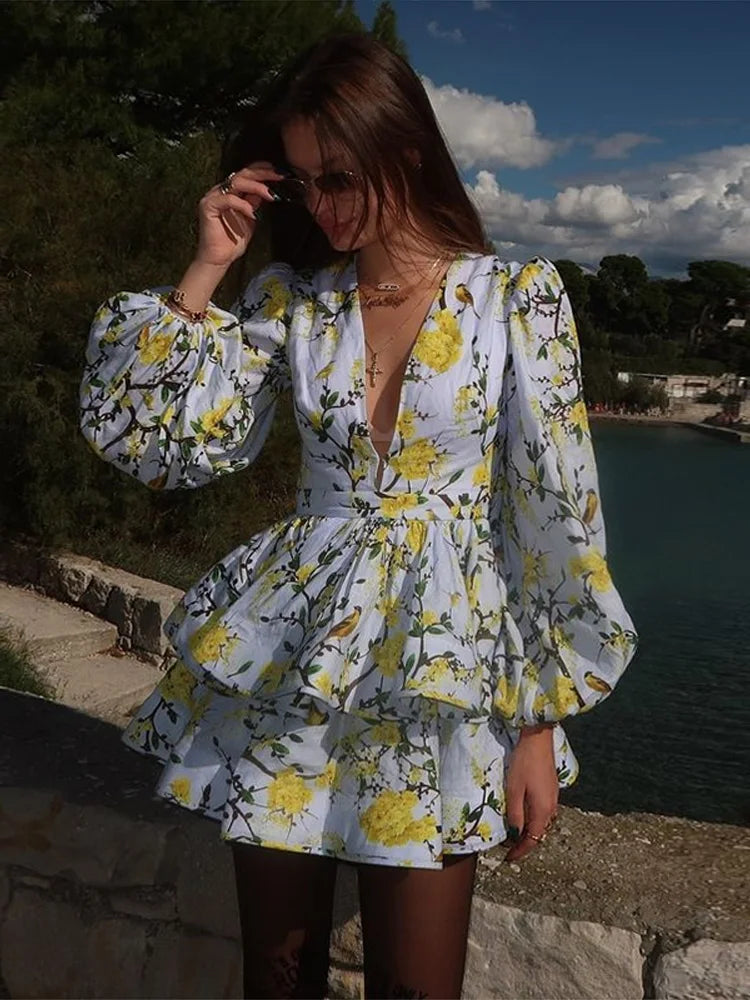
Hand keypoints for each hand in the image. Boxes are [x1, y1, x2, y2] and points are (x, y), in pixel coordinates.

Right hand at [195, 161, 284, 267]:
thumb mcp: (250, 218)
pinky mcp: (208, 206)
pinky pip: (227, 199)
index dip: (262, 169)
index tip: (278, 171)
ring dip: (256, 186)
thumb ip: (255, 204)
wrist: (219, 258)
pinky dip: (242, 204)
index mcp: (231, 192)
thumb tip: (266, 191)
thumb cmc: (233, 241)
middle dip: (262, 174)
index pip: (246, 174)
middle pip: (242, 174)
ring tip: (269, 194)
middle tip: (278, 176)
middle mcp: (220, 191)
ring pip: (236, 182)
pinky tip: (252, 213)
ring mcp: (213, 197)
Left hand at [503, 725, 558, 862]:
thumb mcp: (514, 790)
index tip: (508, 858)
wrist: (538, 740)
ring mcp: (553, 798)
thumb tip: (515, 835)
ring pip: (542, 824)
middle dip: (524, 843)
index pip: (532, 840)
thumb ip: (515, 814)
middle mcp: (551, 808)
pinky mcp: (551, 790)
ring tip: (514, 834)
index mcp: (543, 811)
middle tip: (508, 848)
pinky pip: (543, 813)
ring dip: (529, 832)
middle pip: (539, 834)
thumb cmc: (524, 763)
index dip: (520, 851)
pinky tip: (523, 816)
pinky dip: (533, 820)